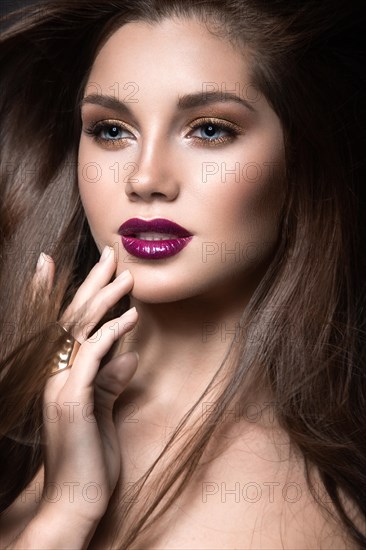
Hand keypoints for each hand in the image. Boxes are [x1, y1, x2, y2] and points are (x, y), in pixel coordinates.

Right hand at [33, 247, 137, 526]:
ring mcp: (60, 387)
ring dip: (103, 299)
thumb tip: (128, 356)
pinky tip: (131, 318)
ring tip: (125, 275)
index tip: (54, 260)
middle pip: (70, 318)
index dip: (56, 291)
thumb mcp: (102, 413)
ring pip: (78, 330)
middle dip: (89, 283)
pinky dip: (111, 334)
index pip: (59, 325)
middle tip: (108, 254)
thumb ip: (110, 383)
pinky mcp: (73, 401)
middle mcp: (53, 376)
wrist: (77, 501)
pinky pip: (93, 357)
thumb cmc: (89, 458)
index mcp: (58, 376)